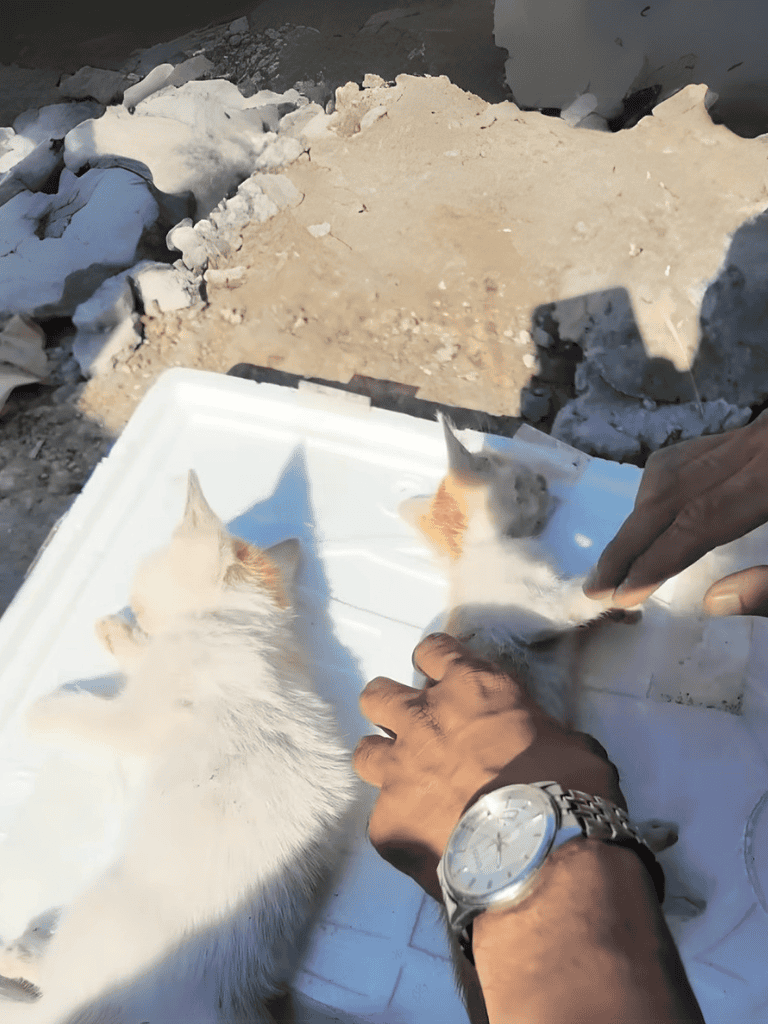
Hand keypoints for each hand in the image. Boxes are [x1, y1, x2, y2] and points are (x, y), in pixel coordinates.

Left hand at [353, 634, 624, 899]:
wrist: (536, 857)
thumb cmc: (566, 789)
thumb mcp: (566, 740)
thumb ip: (533, 729)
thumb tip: (535, 743)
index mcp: (471, 688)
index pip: (433, 650)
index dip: (435, 665)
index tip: (443, 682)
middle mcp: (423, 719)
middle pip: (378, 694)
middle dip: (390, 709)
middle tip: (415, 732)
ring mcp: (398, 770)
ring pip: (365, 751)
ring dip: (385, 764)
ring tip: (409, 787)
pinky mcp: (386, 821)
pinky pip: (384, 818)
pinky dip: (404, 827)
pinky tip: (429, 843)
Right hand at [583, 412, 767, 611]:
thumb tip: (715, 601)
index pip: (701, 520)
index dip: (657, 557)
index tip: (620, 593)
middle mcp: (755, 447)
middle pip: (671, 492)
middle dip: (630, 542)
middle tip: (596, 584)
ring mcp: (749, 434)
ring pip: (672, 469)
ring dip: (639, 515)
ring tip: (617, 561)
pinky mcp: (747, 433)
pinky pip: (687, 456)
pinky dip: (659, 486)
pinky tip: (651, 514)